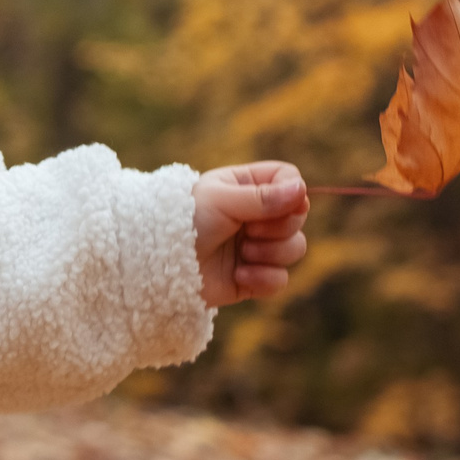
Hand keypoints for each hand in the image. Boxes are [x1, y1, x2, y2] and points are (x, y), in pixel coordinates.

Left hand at [192, 161, 308, 307]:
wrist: (158, 264)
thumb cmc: (182, 221)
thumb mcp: (221, 201)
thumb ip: (262, 198)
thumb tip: (301, 190)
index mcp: (245, 186)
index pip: (289, 179)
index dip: (293, 192)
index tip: (282, 204)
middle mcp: (254, 215)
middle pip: (297, 218)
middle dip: (278, 228)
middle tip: (248, 231)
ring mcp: (255, 246)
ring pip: (295, 249)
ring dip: (270, 253)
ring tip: (241, 253)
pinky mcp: (253, 277)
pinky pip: (281, 280)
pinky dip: (263, 279)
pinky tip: (238, 276)